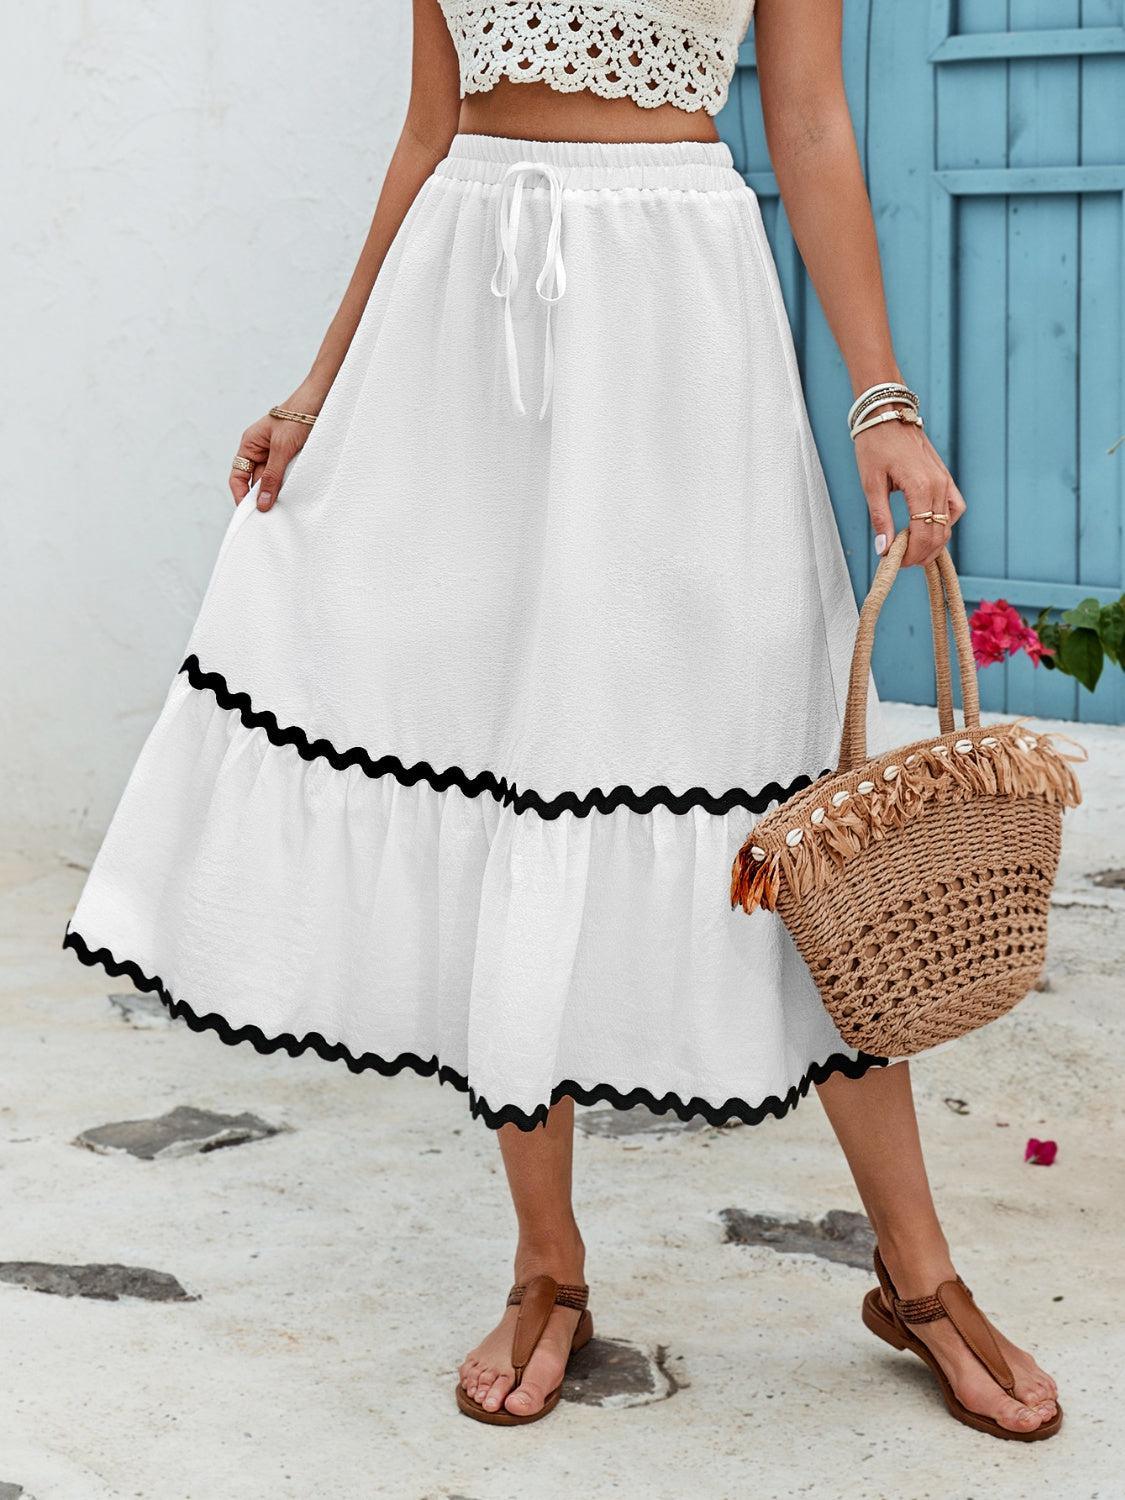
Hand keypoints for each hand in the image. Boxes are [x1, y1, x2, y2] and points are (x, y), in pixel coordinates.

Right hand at [229, 380, 325, 511]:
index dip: (241, 495)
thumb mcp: (282, 449)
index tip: (251, 513)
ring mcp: (276, 454)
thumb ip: (272, 477)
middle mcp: (260, 450)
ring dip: (278, 492)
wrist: (321, 400)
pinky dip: (290, 485)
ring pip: (273, 481)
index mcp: (250, 445)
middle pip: (256, 482)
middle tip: (271, 517)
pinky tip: (295, 495)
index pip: (238, 476)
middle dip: (262, 497)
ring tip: (284, 508)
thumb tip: (262, 503)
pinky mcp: (292, 457)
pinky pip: (287, 476)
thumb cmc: (297, 418)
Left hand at [854, 414, 965, 567]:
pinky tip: (930, 529)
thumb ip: (880, 517)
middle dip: (921, 554)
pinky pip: (954, 507)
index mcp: (920, 486)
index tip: (894, 562)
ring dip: (934, 543)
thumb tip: (883, 548)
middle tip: (901, 561)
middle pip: (939, 534)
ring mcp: (945, 480)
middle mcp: (939, 485)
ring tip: (913, 551)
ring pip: (949, 524)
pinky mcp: (945, 477)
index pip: (923, 534)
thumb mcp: (870, 483)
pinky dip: (945, 524)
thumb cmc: (875, 445)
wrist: (887, 414)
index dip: (911, 555)